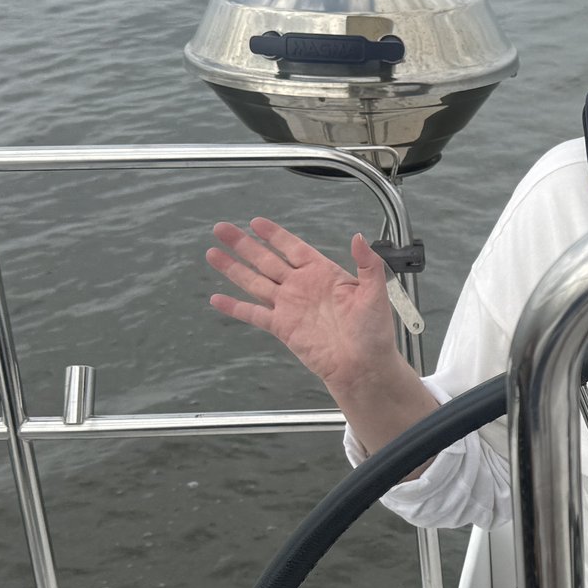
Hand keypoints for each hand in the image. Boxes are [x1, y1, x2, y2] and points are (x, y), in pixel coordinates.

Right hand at [206, 218, 431, 452]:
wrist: (363, 366)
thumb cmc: (373, 332)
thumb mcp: (375, 293)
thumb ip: (368, 264)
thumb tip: (359, 237)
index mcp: (323, 273)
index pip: (293, 247)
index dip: (274, 235)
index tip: (255, 221)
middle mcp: (301, 286)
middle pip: (265, 260)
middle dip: (243, 244)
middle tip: (221, 228)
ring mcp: (289, 306)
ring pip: (254, 282)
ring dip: (233, 269)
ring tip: (212, 253)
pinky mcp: (282, 327)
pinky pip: (254, 314)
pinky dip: (234, 307)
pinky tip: (216, 299)